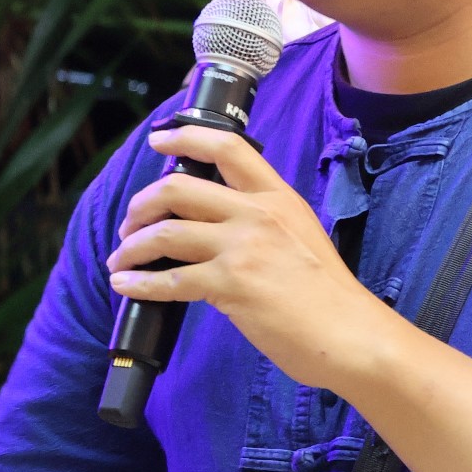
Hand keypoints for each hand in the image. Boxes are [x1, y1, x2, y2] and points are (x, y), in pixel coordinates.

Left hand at [106, 125, 404, 391]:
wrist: (349, 334)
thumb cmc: (329, 295)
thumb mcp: (301, 236)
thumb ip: (262, 223)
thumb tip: (218, 230)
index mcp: (278, 197)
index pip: (228, 148)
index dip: (185, 137)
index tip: (158, 139)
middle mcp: (257, 214)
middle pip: (180, 188)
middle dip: (143, 203)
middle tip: (130, 223)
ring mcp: (242, 249)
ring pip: (167, 233)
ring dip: (133, 246)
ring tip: (121, 260)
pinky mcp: (230, 286)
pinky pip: (170, 280)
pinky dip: (140, 283)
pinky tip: (127, 286)